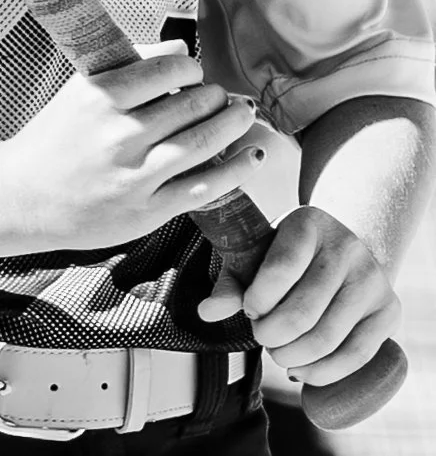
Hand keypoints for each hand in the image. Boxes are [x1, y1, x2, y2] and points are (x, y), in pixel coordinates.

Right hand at [1, 41, 264, 250]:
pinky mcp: (148, 210)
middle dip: (214, 94)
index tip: (193, 69)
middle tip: (220, 93)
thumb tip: (179, 49)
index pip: (165, 69)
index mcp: (100, 97)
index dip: (189, 66)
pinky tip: (252, 156)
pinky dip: (235, 170)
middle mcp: (119, 135)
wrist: (24, 196)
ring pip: (202, 142)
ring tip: (242, 113)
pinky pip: (203, 187)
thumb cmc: (55, 138)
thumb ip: (127, 68)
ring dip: (232, 123)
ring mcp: (136, 175)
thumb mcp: (80, 91)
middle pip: (189, 105)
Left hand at [197, 206, 400, 385]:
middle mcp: (346, 247)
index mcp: (308, 223)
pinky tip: (303, 371)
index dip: (258, 300)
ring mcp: (372, 279)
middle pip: (303, 311)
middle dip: (272, 337)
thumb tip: (206, 313)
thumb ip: (233, 280)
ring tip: (280, 353)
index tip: (250, 310)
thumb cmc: (293, 252)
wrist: (349, 240)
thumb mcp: (262, 251)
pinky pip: (357, 355)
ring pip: (328, 337)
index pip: (280, 268)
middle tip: (262, 337)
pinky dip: (325, 372)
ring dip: (294, 357)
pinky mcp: (389, 309)